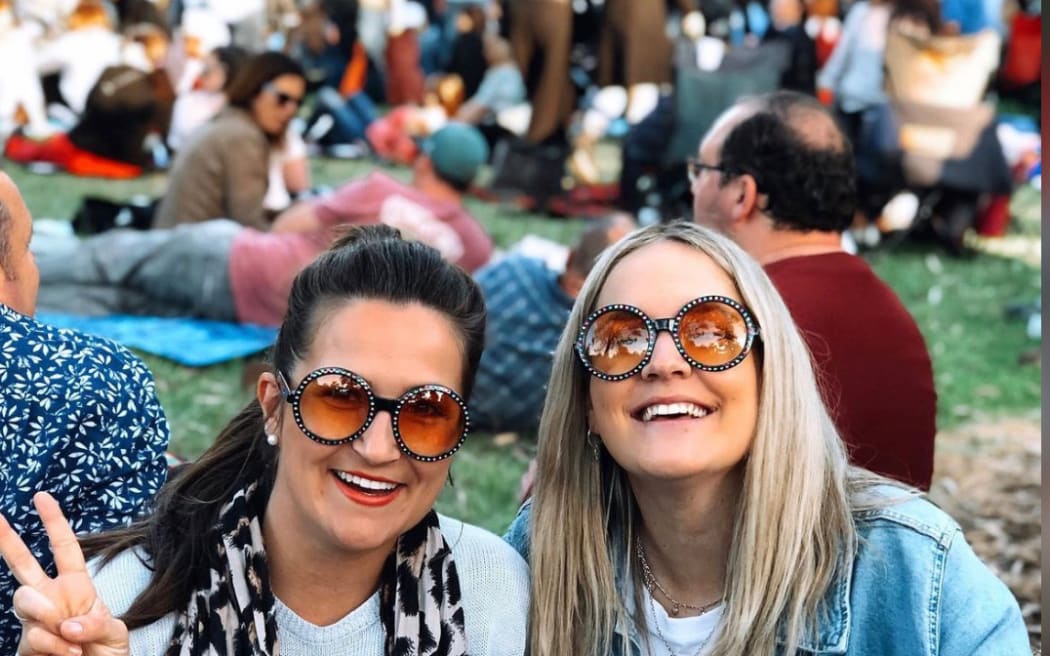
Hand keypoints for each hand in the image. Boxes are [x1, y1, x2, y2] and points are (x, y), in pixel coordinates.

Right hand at [0, 492, 129, 655]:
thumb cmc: (109, 653)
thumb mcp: (115, 634)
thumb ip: (96, 623)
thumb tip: (66, 623)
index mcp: (76, 586)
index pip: (64, 548)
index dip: (53, 523)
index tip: (42, 496)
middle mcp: (50, 599)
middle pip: (22, 564)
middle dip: (7, 540)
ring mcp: (35, 622)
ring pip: (23, 600)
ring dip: (48, 616)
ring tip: (73, 641)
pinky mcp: (26, 646)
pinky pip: (32, 636)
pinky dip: (54, 647)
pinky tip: (69, 655)